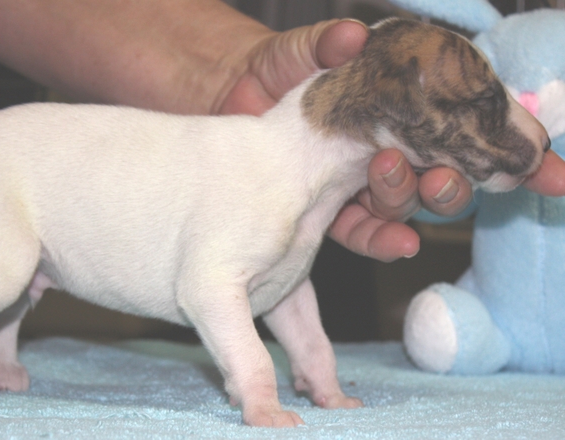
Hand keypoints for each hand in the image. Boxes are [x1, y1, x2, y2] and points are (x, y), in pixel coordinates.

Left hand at [217, 19, 564, 261]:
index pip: (473, 128)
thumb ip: (328, 43)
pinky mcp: (329, 207)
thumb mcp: (303, 49)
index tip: (553, 174)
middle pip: (450, 172)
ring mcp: (362, 180)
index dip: (517, 152)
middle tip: (459, 175)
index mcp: (405, 107)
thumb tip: (352, 34)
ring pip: (411, 202)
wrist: (223, 100)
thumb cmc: (272, 69)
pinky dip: (384, 238)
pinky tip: (400, 242)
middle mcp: (393, 145)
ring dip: (419, 197)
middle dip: (466, 180)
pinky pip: (366, 231)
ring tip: (404, 175)